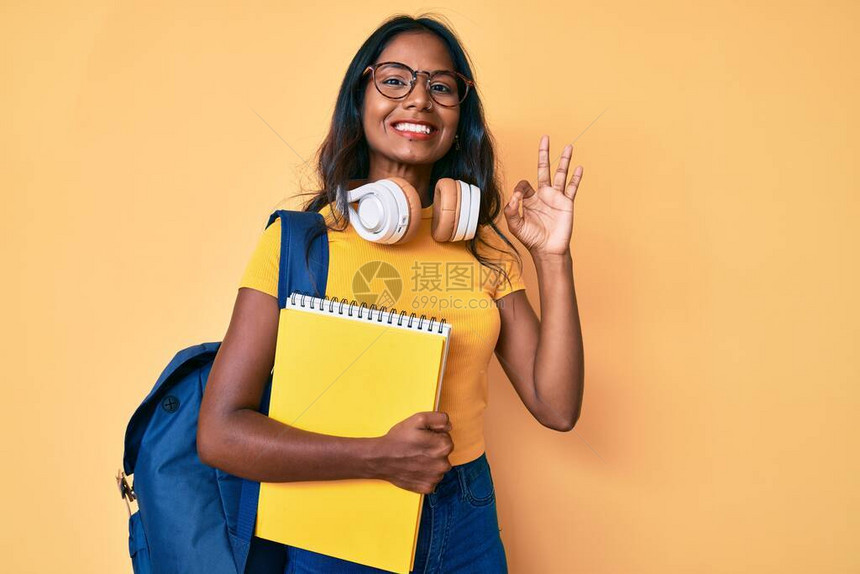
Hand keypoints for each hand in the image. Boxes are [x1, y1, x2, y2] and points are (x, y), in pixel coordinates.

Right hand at [375, 411, 452, 494]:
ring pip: (438, 467)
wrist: (380, 459)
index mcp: (444, 446)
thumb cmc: (399, 438)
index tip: (422, 437)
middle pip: (443, 453)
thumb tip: (449, 426)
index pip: (446, 437)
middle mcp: (444, 465)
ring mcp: (436, 478)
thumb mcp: (418, 419)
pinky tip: (414, 469)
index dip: (434, 435)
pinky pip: (431, 479)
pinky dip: (424, 475)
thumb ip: (439, 419)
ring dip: (429, 462)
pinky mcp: (427, 488)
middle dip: (433, 449)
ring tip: (414, 458)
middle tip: (416, 447)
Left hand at [504, 134, 583, 256]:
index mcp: (529, 199)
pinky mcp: (567, 203)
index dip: (520, 187)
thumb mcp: (515, 225)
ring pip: (561, 174)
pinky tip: (579, 167)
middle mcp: (543, 195)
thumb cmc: (531, 239)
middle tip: (545, 138)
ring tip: (568, 146)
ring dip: (564, 160)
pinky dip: (576, 177)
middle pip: (544, 169)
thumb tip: (514, 195)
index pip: (524, 183)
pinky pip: (572, 187)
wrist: (548, 250)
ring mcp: (556, 197)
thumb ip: (511, 210)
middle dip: (544, 153)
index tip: (519, 197)